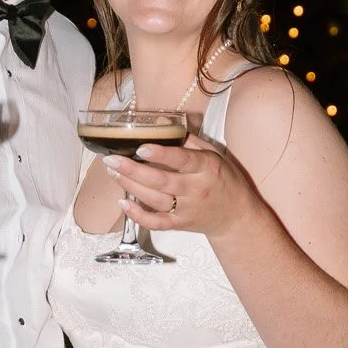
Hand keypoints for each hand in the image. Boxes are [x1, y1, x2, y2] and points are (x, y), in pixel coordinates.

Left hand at [109, 133, 256, 240]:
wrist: (236, 217)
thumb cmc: (223, 180)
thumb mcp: (215, 155)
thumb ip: (189, 141)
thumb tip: (161, 123)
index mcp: (207, 167)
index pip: (183, 160)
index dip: (161, 154)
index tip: (141, 148)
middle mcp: (197, 189)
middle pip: (161, 181)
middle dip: (133, 170)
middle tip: (111, 159)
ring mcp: (188, 209)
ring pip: (155, 199)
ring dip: (130, 186)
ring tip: (113, 172)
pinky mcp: (180, 224)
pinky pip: (157, 223)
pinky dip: (138, 216)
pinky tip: (123, 203)